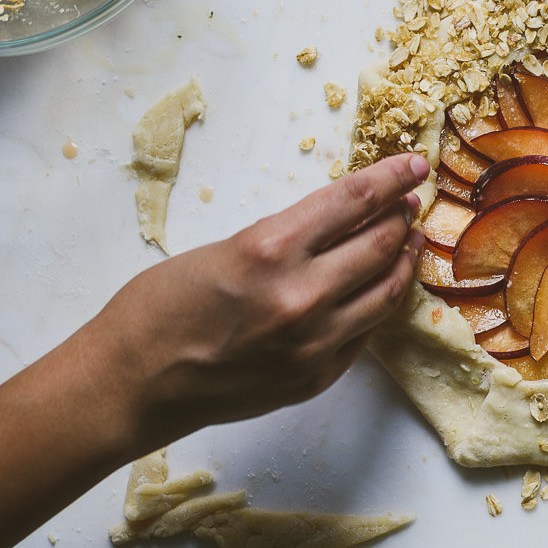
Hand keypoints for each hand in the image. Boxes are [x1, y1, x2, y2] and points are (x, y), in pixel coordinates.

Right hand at [85, 153, 430, 449]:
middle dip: (401, 216)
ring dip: (402, 261)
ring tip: (408, 240)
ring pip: (385, 293)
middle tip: (410, 201)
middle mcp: (302, 296)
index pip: (353, 200)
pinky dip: (378, 303)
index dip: (390, 178)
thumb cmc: (159, 309)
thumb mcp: (221, 250)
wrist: (134, 383)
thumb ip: (284, 239)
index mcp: (269, 249)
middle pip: (378, 245)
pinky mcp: (317, 377)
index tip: (413, 164)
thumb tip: (339, 222)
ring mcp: (315, 343)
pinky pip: (365, 332)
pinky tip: (382, 286)